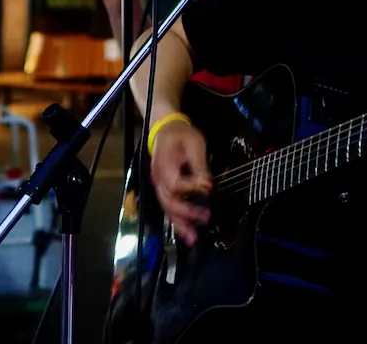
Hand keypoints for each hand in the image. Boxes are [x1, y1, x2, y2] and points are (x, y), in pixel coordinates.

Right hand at [149, 119, 212, 244]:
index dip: (191, 188)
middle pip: (168, 201)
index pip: (175, 183)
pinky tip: (186, 232)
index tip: (208, 187)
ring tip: (193, 237)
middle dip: (186, 213)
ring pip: (167, 208)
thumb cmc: (182, 135)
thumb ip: (200, 165)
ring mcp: (158, 185)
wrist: (165, 130)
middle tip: (205, 217)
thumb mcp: (195, 144)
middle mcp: (158, 178)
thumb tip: (207, 184)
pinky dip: (177, 221)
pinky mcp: (163, 189)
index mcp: (164, 165)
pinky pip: (168, 207)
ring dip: (180, 224)